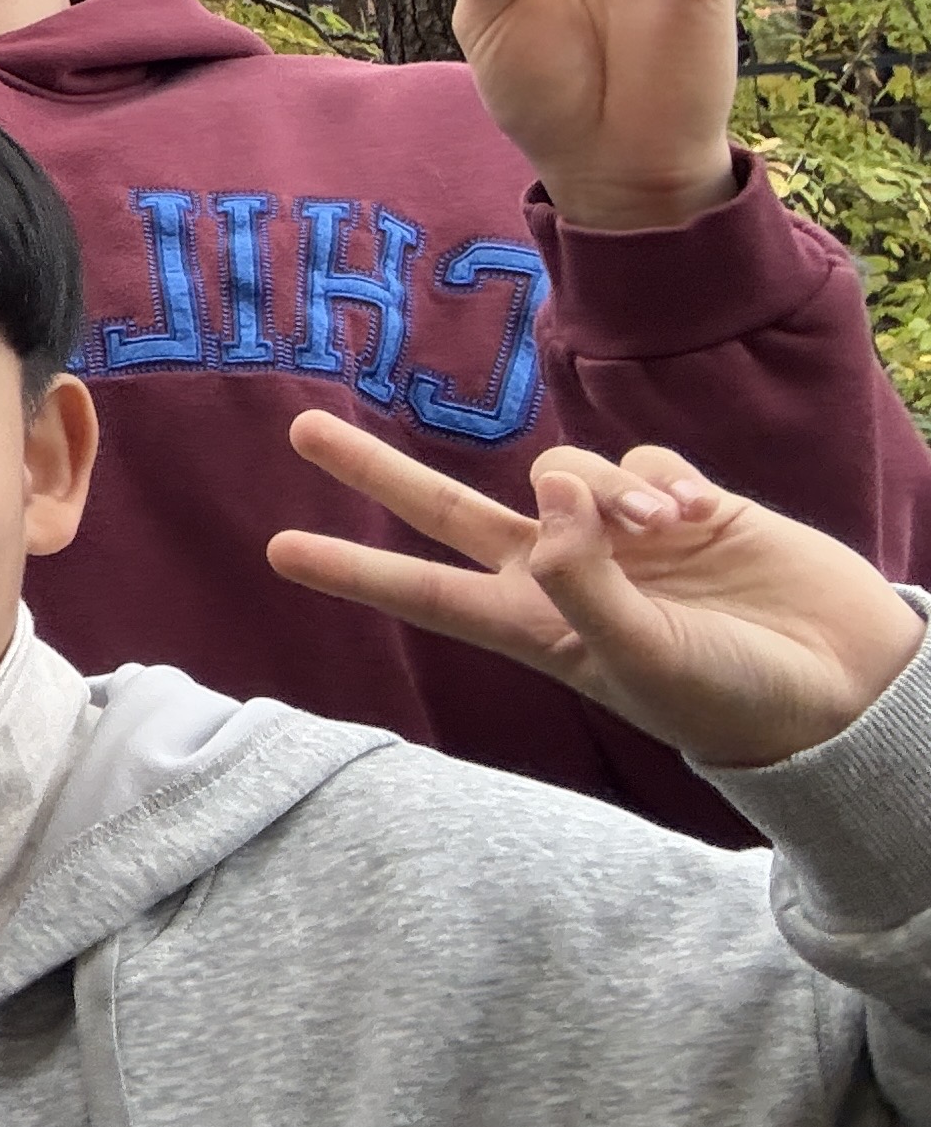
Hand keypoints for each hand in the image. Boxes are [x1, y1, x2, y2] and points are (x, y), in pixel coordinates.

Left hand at [265, 412, 921, 769]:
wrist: (849, 690)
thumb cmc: (741, 698)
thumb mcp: (645, 659)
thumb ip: (584, 579)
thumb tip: (545, 495)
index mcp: (540, 629)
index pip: (426, 592)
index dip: (353, 569)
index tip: (277, 551)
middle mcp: (565, 576)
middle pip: (448, 510)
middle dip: (377, 471)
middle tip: (299, 429)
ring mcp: (621, 539)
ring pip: (563, 470)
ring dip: (602, 489)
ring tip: (660, 530)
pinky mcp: (683, 505)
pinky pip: (638, 463)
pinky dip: (659, 480)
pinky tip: (698, 516)